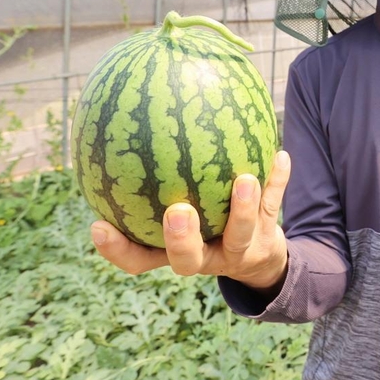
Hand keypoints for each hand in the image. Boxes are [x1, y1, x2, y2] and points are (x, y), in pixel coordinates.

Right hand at [90, 151, 291, 292]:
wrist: (258, 257)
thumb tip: (122, 120)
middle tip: (178, 211)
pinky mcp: (267, 235)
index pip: (137, 258)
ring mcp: (237, 249)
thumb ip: (150, 179)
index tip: (99, 226)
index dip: (117, 249)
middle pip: (186, 258)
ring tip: (244, 180)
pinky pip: (274, 205)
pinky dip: (277, 180)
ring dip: (243, 209)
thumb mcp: (174, 208)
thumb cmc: (203, 223)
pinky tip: (280, 154)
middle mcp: (203, 255)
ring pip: (239, 234)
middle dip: (180, 239)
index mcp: (172, 251)